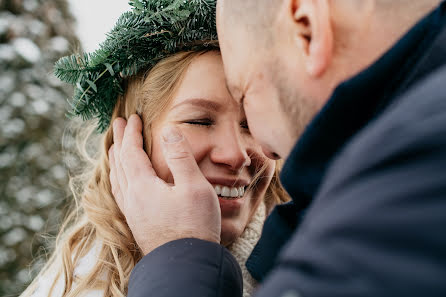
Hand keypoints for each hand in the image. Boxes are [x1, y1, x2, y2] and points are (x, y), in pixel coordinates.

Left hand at [108, 114, 220, 254]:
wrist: (187, 265)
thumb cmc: (195, 226)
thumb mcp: (193, 187)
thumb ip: (180, 156)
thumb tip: (168, 130)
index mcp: (142, 186)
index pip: (130, 152)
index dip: (130, 133)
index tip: (132, 117)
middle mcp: (132, 198)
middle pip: (119, 163)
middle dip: (119, 141)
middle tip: (117, 124)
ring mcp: (132, 212)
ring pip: (117, 179)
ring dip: (115, 159)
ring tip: (114, 148)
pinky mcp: (137, 222)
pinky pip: (120, 192)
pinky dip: (118, 178)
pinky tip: (122, 182)